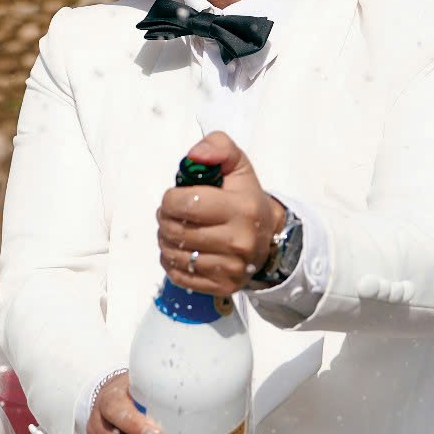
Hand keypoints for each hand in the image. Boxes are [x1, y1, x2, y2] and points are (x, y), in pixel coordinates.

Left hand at [156, 130, 285, 296]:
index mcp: (241, 209)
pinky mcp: (223, 286)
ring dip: (165, 240)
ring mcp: (231, 268)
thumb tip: (195, 155)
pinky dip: (171, 262)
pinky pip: (179, 276)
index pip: (185, 205)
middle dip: (165, 219)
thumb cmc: (245, 198)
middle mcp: (238, 241)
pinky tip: (182, 250)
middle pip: (175, 231)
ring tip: (176, 231)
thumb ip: (217, 147)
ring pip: (174, 255)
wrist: (268, 236)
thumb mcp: (236, 165)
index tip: (175, 197)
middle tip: (172, 214)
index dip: (170, 199)